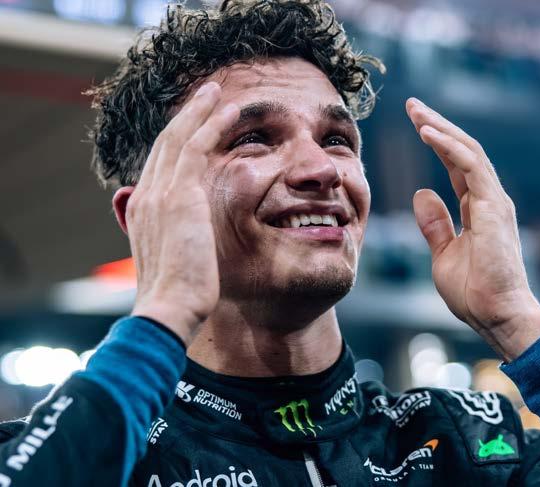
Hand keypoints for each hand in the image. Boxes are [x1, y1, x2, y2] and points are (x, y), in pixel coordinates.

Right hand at [115, 82, 238, 344]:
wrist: (167, 309)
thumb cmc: (176, 298)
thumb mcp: (172, 265)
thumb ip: (174, 243)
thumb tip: (181, 240)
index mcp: (142, 211)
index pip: (160, 166)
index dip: (176, 142)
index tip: (194, 128)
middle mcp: (145, 195)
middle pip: (165, 144)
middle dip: (186, 118)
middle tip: (205, 96)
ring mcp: (160, 192)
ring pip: (180, 137)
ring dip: (200, 111)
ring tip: (217, 91)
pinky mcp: (180, 194)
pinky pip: (197, 146)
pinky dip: (212, 124)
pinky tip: (230, 111)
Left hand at [406, 98, 539, 360]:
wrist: (497, 316)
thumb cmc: (475, 292)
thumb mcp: (443, 254)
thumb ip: (435, 224)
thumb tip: (421, 193)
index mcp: (479, 209)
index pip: (457, 166)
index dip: (438, 143)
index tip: (416, 123)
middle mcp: (490, 199)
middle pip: (463, 151)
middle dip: (438, 125)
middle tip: (413, 105)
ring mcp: (495, 201)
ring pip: (469, 150)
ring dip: (441, 127)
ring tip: (416, 111)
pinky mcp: (494, 207)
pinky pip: (470, 166)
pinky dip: (448, 146)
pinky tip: (426, 133)